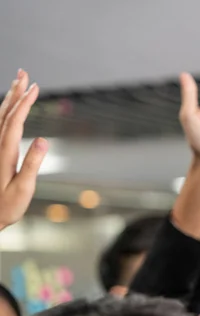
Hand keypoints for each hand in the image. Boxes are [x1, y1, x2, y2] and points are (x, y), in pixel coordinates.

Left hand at [0, 70, 48, 229]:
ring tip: (17, 83)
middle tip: (23, 72)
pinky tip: (9, 108)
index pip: (15, 121)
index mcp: (4, 153)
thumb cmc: (5, 206)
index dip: (24, 102)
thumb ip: (32, 164)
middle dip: (15, 92)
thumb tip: (42, 140)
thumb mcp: (22, 189)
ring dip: (9, 98)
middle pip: (5, 113)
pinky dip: (5, 112)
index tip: (34, 86)